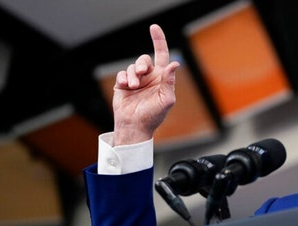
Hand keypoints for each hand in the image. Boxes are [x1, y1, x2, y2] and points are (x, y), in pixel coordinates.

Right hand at [112, 24, 179, 145]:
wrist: (134, 126)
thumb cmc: (153, 116)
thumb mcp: (166, 99)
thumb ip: (169, 81)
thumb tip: (175, 64)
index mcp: (161, 79)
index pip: (161, 55)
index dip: (158, 41)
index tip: (154, 27)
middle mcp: (149, 77)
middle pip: (144, 59)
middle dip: (142, 64)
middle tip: (142, 73)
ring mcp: (136, 81)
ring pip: (132, 66)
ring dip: (133, 75)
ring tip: (133, 87)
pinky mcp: (123, 85)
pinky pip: (122, 73)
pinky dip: (124, 78)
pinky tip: (125, 87)